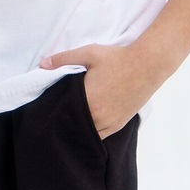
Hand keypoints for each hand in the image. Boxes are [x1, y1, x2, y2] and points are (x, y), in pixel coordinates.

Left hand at [40, 43, 160, 139]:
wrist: (148, 64)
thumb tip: (42, 65)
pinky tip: (85, 124)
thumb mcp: (89, 53)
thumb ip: (63, 59)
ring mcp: (111, 124)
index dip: (55, 113)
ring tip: (70, 120)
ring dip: (79, 129)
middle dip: (65, 122)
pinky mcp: (119, 125)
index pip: (64, 114)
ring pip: (87, 134)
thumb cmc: (118, 58)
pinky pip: (100, 136)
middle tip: (55, 116)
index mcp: (88, 102)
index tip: (47, 109)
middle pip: (74, 127)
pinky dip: (92, 132)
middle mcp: (99, 117)